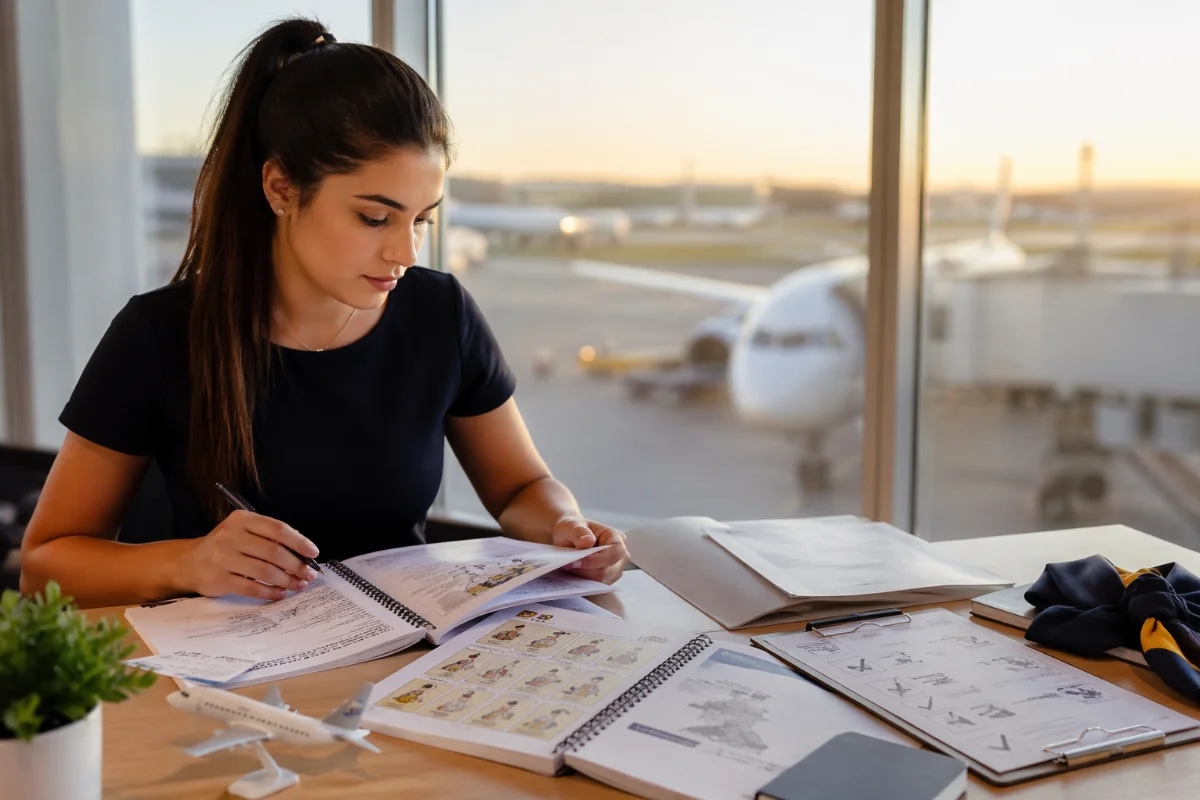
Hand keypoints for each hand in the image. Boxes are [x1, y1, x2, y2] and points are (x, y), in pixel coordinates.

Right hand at [180, 510, 320, 599]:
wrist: (188, 562)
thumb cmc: (224, 546)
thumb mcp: (242, 532)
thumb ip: (268, 537)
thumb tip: (302, 552)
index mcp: (241, 520)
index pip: (278, 529)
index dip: (299, 542)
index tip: (313, 553)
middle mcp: (231, 536)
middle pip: (274, 552)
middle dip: (297, 565)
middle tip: (309, 574)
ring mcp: (223, 558)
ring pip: (265, 571)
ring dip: (287, 580)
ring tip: (298, 584)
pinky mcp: (219, 580)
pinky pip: (252, 588)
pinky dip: (270, 592)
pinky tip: (280, 593)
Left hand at [551, 514, 629, 584]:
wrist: (567, 537)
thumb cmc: (573, 529)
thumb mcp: (572, 525)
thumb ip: (580, 532)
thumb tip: (588, 541)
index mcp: (616, 538)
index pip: (615, 552)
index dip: (598, 560)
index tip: (577, 561)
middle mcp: (620, 556)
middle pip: (608, 571)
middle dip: (586, 570)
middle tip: (567, 565)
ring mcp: (614, 570)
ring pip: (600, 581)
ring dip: (582, 576)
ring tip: (568, 566)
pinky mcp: (605, 580)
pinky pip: (595, 587)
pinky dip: (581, 582)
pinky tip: (571, 573)